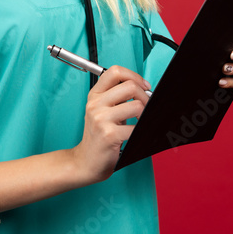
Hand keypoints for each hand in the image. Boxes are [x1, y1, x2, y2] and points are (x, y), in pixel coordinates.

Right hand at [69, 65, 150, 183]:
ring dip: (144, 115)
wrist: (86, 161)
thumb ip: (117, 97)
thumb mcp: (102, 111)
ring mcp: (101, 119)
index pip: (115, 71)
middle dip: (145, 96)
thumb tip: (144, 89)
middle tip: (146, 107)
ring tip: (140, 122)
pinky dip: (141, 131)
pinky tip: (135, 135)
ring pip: (136, 106)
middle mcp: (95, 104)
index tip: (144, 86)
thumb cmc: (99, 136)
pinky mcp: (109, 135)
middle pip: (130, 86)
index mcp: (94, 95)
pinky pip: (136, 128)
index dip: (134, 76)